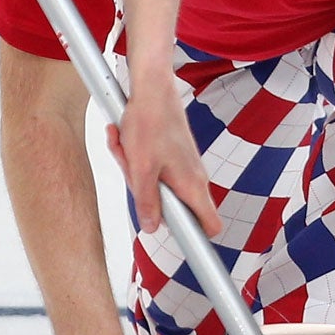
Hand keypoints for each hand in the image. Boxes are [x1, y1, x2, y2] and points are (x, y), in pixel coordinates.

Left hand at [105, 79, 218, 237]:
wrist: (152, 88)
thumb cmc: (148, 123)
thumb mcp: (140, 168)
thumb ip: (147, 202)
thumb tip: (152, 228)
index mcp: (191, 185)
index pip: (210, 225)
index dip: (198, 239)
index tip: (183, 247)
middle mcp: (194, 178)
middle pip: (174, 207)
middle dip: (145, 195)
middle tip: (132, 171)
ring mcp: (185, 166)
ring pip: (158, 185)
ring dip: (135, 171)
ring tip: (125, 147)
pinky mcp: (174, 154)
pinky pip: (153, 168)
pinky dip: (136, 158)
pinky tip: (124, 138)